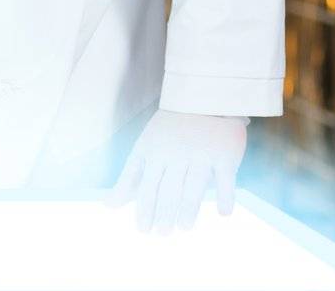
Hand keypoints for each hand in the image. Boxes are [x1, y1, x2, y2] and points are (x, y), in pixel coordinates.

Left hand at [107, 109, 246, 232]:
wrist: (202, 100)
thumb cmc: (169, 132)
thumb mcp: (144, 149)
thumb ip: (129, 179)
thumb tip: (109, 206)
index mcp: (153, 151)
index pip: (145, 185)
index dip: (143, 208)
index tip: (142, 229)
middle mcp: (174, 153)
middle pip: (167, 189)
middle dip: (162, 213)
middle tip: (161, 234)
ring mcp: (200, 154)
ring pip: (192, 186)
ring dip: (188, 210)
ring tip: (183, 227)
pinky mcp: (224, 154)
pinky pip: (225, 179)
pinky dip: (224, 196)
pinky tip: (223, 213)